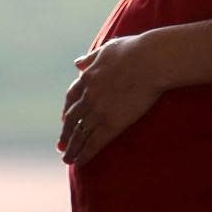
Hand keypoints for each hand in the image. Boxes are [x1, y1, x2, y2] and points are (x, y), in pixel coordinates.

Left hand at [57, 35, 163, 165]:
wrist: (150, 60)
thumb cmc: (134, 50)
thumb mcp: (107, 49)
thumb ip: (91, 58)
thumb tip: (77, 63)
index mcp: (87, 78)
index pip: (71, 98)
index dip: (67, 111)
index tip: (64, 121)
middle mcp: (88, 96)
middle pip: (71, 119)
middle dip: (65, 134)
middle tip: (61, 146)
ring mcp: (98, 111)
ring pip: (79, 134)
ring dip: (72, 148)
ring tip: (67, 159)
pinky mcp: (112, 123)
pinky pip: (93, 143)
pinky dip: (84, 154)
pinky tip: (80, 163)